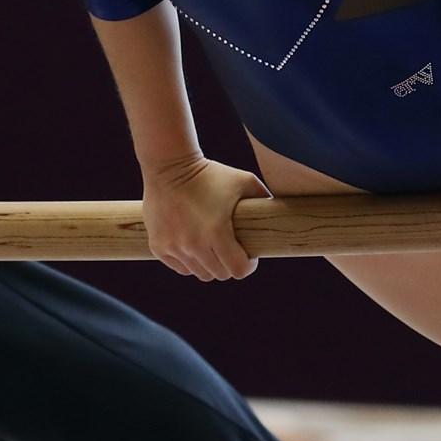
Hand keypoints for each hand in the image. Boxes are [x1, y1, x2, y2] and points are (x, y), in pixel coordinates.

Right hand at [143, 154, 267, 279]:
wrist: (168, 165)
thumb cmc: (209, 173)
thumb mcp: (243, 180)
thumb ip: (264, 196)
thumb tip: (281, 210)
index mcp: (217, 233)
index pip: (238, 271)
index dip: (247, 266)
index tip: (248, 255)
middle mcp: (194, 245)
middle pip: (220, 275)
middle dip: (229, 265)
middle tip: (231, 249)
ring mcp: (174, 247)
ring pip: (200, 273)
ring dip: (209, 265)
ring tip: (212, 247)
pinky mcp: (158, 247)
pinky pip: (180, 268)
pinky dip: (189, 262)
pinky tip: (193, 246)